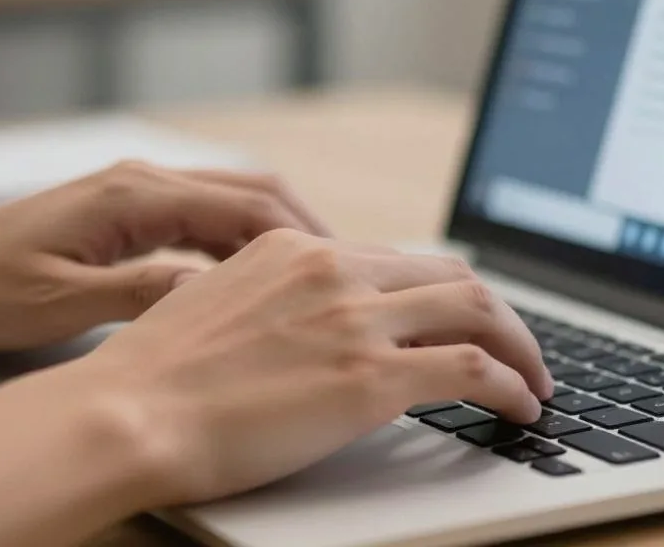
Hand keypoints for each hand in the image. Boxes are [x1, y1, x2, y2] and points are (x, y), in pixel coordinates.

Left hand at [0, 162, 330, 349]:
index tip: (336, 272)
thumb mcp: (60, 304)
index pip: (241, 207)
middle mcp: (141, 180)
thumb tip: (208, 292)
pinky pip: (203, 216)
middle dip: (303, 227)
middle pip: (250, 189)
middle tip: (347, 269)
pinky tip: (256, 277)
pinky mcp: (125, 210)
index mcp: (132, 194)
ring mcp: (134, 191)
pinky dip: (241, 240)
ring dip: (277, 232)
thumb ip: (138, 293)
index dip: (296, 241)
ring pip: (231, 199)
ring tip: (316, 276)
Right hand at [0, 229, 551, 546]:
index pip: (398, 258)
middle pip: (450, 275)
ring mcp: (355, 320)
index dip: (443, 292)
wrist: (127, 413)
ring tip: (535, 380)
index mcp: (294, 249)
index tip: (461, 320)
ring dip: (520, 346)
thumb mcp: (213, 307)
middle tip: (516, 348)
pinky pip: (473, 370)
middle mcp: (333, 270)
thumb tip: (307, 324)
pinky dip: (511, 385)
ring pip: (476, 311)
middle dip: (497, 312)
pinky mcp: (370, 377)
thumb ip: (271, 301)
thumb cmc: (152, 377)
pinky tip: (520, 408)